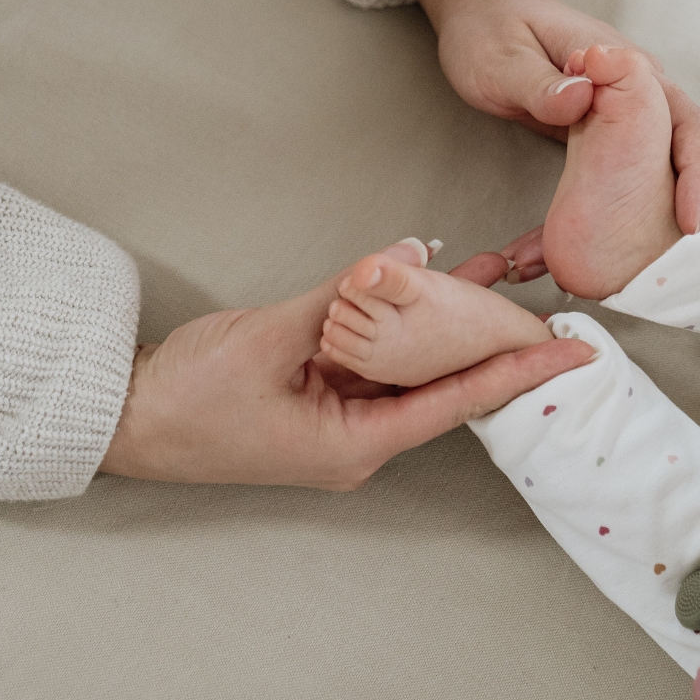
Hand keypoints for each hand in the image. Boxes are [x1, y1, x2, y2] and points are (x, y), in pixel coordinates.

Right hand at [99, 243, 593, 487]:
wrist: (126, 417)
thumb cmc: (188, 398)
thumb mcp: (270, 338)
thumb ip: (343, 295)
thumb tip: (404, 254)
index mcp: (354, 444)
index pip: (457, 403)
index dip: (518, 372)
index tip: (573, 352)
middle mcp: (356, 439)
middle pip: (439, 386)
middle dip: (488, 339)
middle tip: (539, 300)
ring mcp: (335, 420)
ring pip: (406, 367)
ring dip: (440, 324)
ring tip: (489, 274)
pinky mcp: (314, 399)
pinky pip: (371, 359)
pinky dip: (396, 324)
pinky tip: (414, 282)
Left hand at [411, 0, 699, 235]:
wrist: (478, 10)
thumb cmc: (488, 29)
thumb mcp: (502, 59)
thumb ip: (539, 83)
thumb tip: (583, 97)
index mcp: (622, 62)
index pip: (680, 118)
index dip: (692, 170)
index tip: (690, 219)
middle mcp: (634, 86)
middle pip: (683, 145)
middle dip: (690, 199)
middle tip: (684, 253)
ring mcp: (620, 107)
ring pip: (658, 161)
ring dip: (659, 207)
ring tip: (653, 260)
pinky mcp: (600, 126)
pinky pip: (624, 168)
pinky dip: (622, 205)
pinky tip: (606, 244)